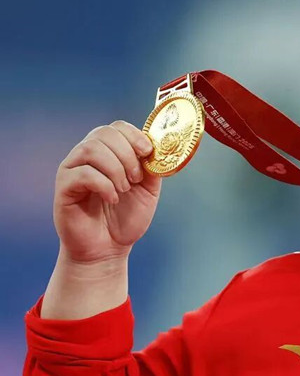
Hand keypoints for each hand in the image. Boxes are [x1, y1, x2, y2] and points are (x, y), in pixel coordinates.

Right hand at [53, 120, 161, 262]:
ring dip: (115, 169)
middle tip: (136, 178)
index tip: (147, 151)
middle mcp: (87, 156)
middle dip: (127, 154)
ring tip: (125, 189)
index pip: (116, 127)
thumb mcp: (149, 190)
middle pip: (103, 133)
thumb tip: (159, 149)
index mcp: (109, 152)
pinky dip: (104, 184)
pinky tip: (113, 198)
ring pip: (91, 150)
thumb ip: (153, 168)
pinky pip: (81, 174)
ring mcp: (73, 170)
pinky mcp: (64, 187)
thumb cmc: (126, 217)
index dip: (134, 134)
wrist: (108, 249)